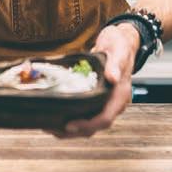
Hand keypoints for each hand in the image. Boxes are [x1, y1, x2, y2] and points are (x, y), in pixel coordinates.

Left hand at [58, 22, 139, 138]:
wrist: (121, 40)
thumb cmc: (120, 44)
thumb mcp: (119, 49)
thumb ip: (116, 63)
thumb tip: (113, 77)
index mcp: (120, 94)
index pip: (105, 118)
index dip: (88, 125)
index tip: (69, 125)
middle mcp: (114, 102)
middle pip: (94, 125)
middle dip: (74, 130)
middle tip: (52, 128)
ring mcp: (106, 101)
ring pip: (89, 122)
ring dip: (70, 128)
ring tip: (50, 126)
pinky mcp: (97, 98)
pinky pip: (85, 113)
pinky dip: (71, 116)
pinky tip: (57, 115)